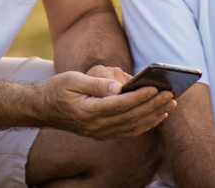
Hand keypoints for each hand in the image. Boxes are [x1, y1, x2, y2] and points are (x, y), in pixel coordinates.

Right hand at [37, 70, 174, 139]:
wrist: (43, 109)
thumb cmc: (57, 89)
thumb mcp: (73, 80)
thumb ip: (96, 84)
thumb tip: (119, 86)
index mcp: (88, 111)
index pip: (120, 105)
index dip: (139, 97)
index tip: (156, 87)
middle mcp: (96, 126)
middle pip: (130, 117)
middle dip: (153, 106)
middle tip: (171, 94)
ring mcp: (100, 133)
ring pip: (133, 127)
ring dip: (153, 116)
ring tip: (170, 104)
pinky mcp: (103, 134)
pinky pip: (128, 131)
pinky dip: (145, 124)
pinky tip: (157, 115)